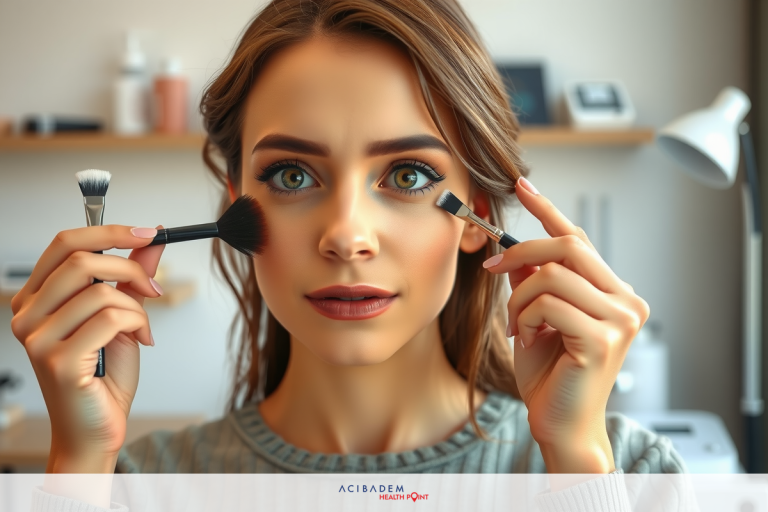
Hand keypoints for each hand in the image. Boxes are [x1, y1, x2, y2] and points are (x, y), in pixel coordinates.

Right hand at [10, 225, 164, 472]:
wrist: (97, 429)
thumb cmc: (103, 378)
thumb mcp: (122, 315)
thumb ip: (130, 277)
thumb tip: (151, 240)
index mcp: (36, 298)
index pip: (64, 244)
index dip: (110, 231)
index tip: (150, 232)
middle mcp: (27, 315)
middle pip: (82, 260)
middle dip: (131, 268)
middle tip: (154, 287)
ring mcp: (38, 338)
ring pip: (102, 291)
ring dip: (138, 308)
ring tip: (141, 328)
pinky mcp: (58, 360)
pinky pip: (112, 318)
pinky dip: (138, 324)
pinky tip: (140, 341)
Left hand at [483, 177, 649, 473]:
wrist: (559, 424)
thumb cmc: (550, 374)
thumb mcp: (534, 317)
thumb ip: (531, 282)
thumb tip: (515, 250)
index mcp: (613, 293)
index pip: (579, 240)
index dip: (548, 211)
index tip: (522, 186)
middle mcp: (626, 302)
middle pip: (567, 247)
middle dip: (520, 252)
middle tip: (491, 269)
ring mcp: (620, 320)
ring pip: (551, 275)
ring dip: (519, 298)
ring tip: (519, 325)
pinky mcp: (603, 340)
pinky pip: (548, 305)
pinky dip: (524, 318)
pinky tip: (527, 339)